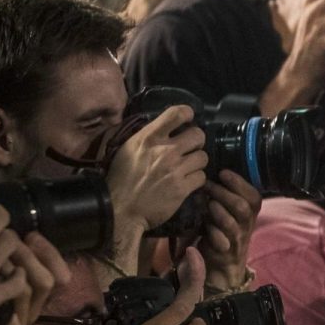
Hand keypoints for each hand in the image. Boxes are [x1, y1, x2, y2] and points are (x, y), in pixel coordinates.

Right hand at [107, 104, 208, 232]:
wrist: (120, 210)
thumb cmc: (121, 180)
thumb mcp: (128, 150)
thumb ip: (148, 137)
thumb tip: (165, 128)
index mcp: (148, 138)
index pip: (176, 113)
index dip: (187, 113)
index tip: (188, 119)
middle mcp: (164, 150)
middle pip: (198, 135)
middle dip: (196, 142)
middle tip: (189, 150)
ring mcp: (175, 169)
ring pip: (203, 157)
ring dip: (197, 163)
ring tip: (186, 168)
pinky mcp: (182, 188)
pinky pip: (202, 177)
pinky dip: (196, 180)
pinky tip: (186, 183)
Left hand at [199, 169, 262, 292]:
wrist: (222, 260)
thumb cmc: (222, 227)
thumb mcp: (229, 209)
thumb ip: (227, 194)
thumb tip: (214, 169)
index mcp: (250, 212)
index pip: (253, 196)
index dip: (239, 183)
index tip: (223, 172)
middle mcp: (246, 225)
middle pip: (243, 207)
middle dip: (224, 193)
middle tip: (208, 185)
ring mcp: (236, 239)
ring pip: (231, 223)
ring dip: (217, 210)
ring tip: (205, 202)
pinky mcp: (224, 251)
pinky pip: (220, 241)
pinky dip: (211, 231)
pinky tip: (202, 224)